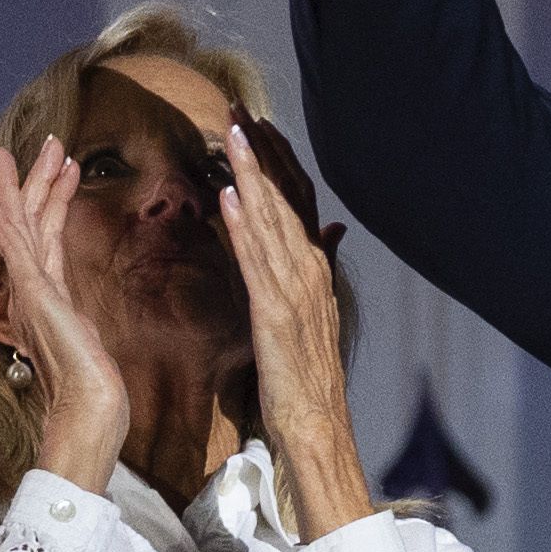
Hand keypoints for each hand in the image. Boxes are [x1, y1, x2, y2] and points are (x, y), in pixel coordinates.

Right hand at [0, 140, 132, 494]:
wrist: (89, 409)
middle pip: (33, 221)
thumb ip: (75, 328)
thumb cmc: (93, 387)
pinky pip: (14, 250)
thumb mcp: (86, 346)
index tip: (68, 169)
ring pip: (24, 226)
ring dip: (26, 186)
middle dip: (39, 180)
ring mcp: (30, 291)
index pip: (48, 236)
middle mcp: (33, 289)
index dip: (56, 200)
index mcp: (48, 295)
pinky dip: (2, 223)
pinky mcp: (33, 297)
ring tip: (28, 150)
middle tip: (49, 141)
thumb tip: (78, 328)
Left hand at [216, 124, 370, 536]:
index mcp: (312, 280)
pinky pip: (258, 265)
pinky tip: (231, 195)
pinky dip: (246, 227)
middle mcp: (310, 280)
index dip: (279, 168)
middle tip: (242, 113)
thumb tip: (315, 244)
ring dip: (254, 178)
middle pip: (288, 206)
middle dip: (266, 159)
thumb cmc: (304, 391)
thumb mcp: (305, 329)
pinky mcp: (278, 320)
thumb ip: (304, 284)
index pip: (297, 210)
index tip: (257, 130)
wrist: (319, 438)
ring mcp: (298, 298)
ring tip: (234, 135)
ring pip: (274, 225)